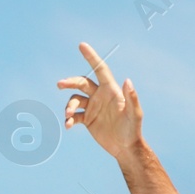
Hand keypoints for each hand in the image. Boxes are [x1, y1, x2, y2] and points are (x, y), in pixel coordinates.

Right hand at [58, 42, 144, 158]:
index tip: (82, 45)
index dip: (91, 57)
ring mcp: (93, 107)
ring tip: (69, 115)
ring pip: (75, 99)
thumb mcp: (134, 114)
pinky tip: (68, 126)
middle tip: (60, 84)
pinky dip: (69, 119)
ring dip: (69, 106)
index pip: (100, 69)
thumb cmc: (133, 129)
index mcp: (111, 91)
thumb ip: (131, 97)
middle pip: (81, 82)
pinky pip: (74, 115)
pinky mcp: (87, 119)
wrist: (126, 148)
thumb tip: (127, 80)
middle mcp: (100, 96)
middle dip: (70, 82)